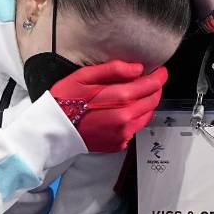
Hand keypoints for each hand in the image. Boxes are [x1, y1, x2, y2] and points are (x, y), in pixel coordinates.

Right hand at [50, 60, 166, 152]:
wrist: (53, 129)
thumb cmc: (65, 100)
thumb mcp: (84, 76)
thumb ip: (113, 70)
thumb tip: (137, 69)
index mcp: (119, 99)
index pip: (150, 85)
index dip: (159, 76)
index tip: (161, 71)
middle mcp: (125, 120)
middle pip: (152, 101)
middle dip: (155, 89)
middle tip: (151, 80)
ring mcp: (123, 134)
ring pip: (146, 116)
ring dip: (146, 104)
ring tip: (137, 94)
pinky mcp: (119, 144)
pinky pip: (135, 128)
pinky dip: (134, 117)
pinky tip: (122, 111)